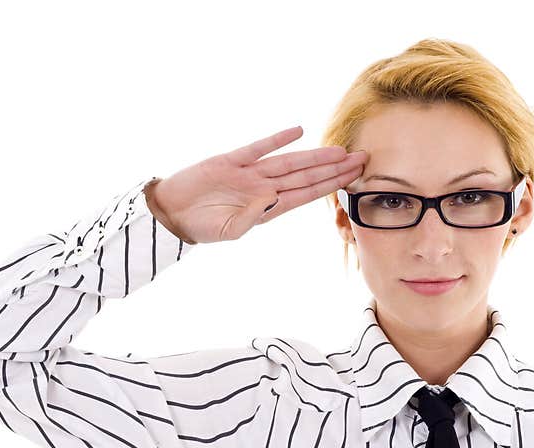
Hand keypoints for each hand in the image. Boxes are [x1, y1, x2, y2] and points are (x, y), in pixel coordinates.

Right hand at [146, 126, 367, 243]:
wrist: (171, 213)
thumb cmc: (200, 227)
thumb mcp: (228, 231)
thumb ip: (251, 218)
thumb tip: (272, 200)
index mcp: (267, 207)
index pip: (306, 195)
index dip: (330, 186)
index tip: (353, 180)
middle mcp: (263, 188)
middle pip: (306, 176)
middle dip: (334, 169)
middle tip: (362, 160)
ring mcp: (248, 173)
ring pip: (289, 162)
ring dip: (314, 156)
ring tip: (340, 150)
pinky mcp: (229, 160)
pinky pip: (257, 148)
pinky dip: (277, 139)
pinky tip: (297, 131)